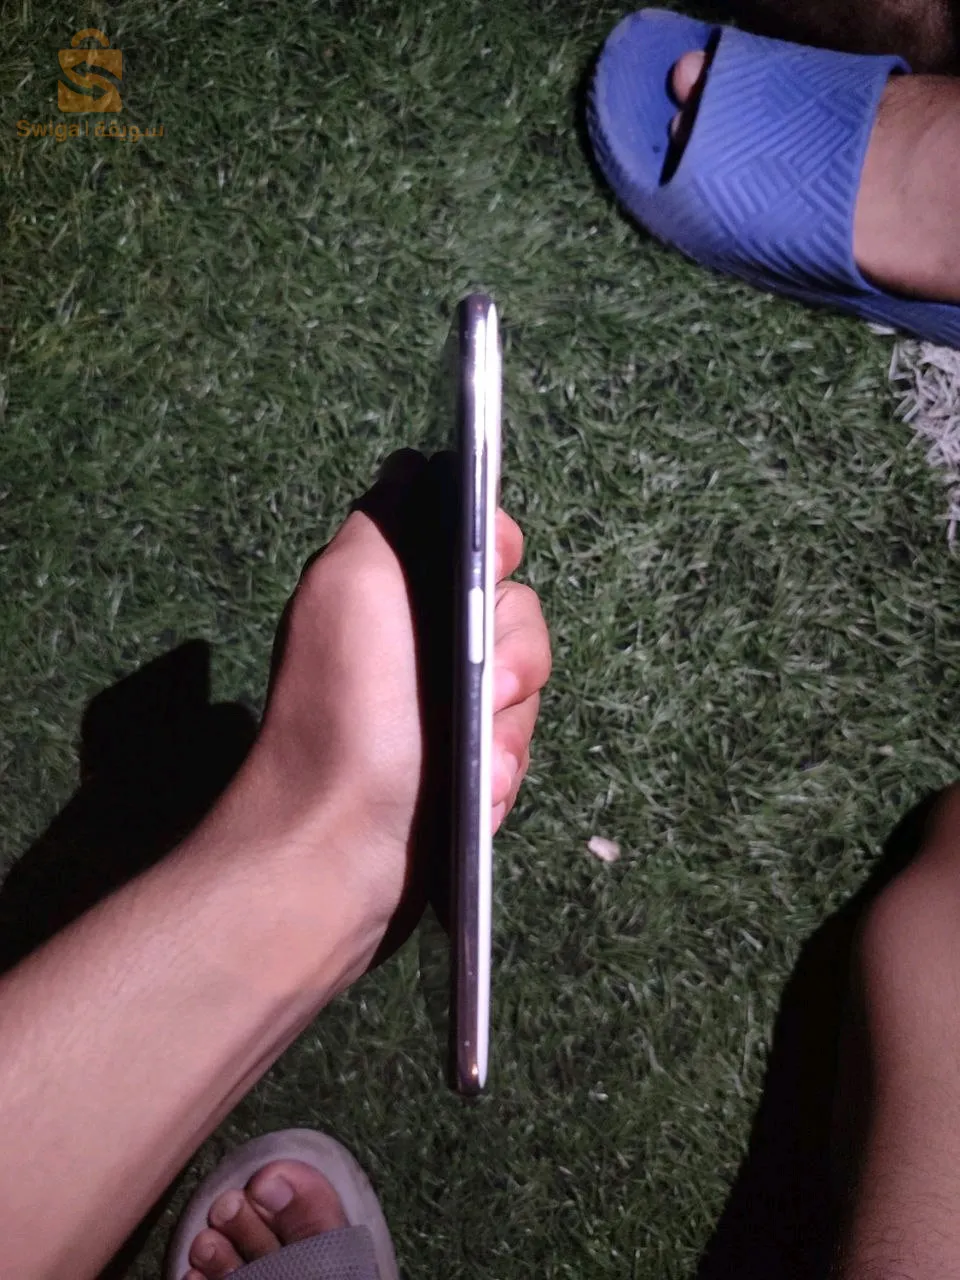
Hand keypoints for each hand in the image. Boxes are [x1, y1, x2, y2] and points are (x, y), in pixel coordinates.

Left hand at [239, 455, 550, 944]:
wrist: (340, 847)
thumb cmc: (350, 708)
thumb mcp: (353, 582)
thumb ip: (390, 516)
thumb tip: (423, 468)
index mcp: (392, 586)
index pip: (476, 536)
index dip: (497, 549)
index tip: (494, 570)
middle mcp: (421, 637)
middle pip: (519, 611)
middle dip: (514, 658)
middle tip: (484, 694)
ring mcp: (445, 704)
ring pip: (529, 684)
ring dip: (510, 728)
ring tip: (480, 768)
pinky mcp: (465, 763)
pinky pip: (519, 744)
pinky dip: (504, 771)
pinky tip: (482, 796)